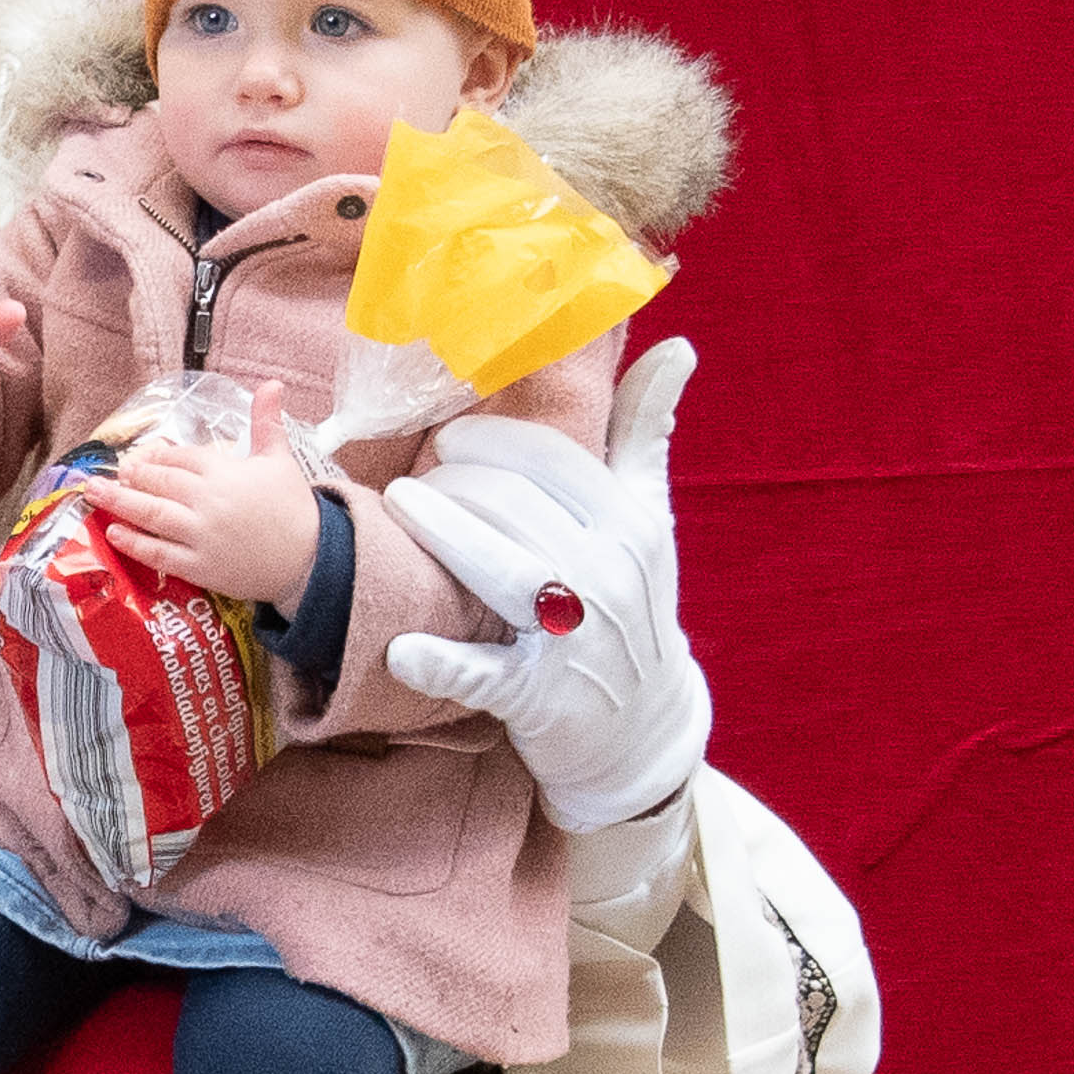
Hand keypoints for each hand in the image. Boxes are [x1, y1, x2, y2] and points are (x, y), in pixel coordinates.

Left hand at [103, 382, 322, 606]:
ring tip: (92, 493)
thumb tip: (272, 383)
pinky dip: (134, 543)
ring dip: (118, 502)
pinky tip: (114, 532)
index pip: (180, 458)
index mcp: (224, 472)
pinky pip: (159, 554)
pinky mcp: (200, 567)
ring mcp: (200, 535)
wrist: (311, 560)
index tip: (142, 456)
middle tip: (106, 473)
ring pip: (150, 515)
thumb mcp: (280, 460)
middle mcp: (207, 501)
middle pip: (158, 483)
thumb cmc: (294, 508)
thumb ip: (267, 422)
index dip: (158, 457)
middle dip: (130, 476)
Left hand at [377, 339, 708, 827]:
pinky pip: (485, 675)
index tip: (449, 442)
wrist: (644, 727)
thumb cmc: (634, 603)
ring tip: (395, 509)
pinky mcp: (538, 698)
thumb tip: (677, 346)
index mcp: (630, 523)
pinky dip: (443, 663)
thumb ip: (647, 432)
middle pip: (512, 504)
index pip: (550, 459)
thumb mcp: (649, 519)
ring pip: (498, 571)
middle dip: (451, 481)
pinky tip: (401, 649)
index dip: (488, 439)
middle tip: (416, 482)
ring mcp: (574, 640)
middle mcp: (608, 575)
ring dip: (439, 534)